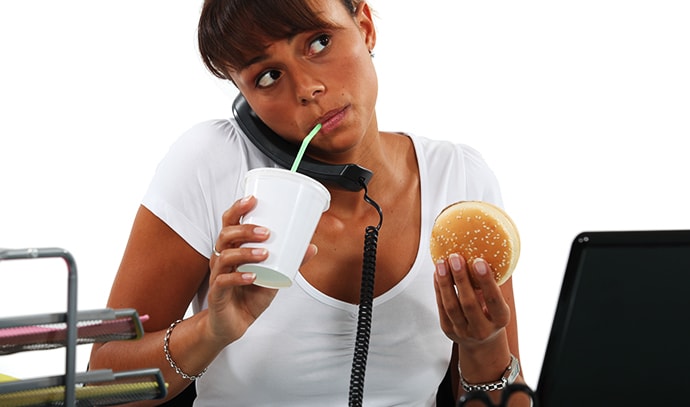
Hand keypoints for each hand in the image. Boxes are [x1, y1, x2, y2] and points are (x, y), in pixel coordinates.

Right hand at [206, 195, 316, 345]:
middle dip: (245, 229)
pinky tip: (253, 276)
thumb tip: (312, 247)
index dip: (238, 208)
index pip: (229, 222)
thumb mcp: (274, 276)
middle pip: (225, 234)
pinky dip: (239, 277)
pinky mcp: (217, 293)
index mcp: (233, 248)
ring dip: (245, 251)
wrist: (233, 324)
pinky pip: (223, 281)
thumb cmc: (250, 295)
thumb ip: (291, 261)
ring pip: (224, 255)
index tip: (253, 199)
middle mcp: (222, 258)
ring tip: (265, 253)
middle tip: (266, 232)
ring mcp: (217, 275)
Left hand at [433, 253, 510, 347]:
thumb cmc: (491, 313)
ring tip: (442, 263)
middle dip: (461, 278)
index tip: (479, 261)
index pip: (494, 300)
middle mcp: (482, 329)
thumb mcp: (498, 303)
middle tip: (456, 257)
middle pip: (469, 303)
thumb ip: (491, 284)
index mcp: (500, 320)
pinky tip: (437, 274)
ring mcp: (464, 331)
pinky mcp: (448, 329)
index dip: (486, 281)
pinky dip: (438, 288)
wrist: (481, 341)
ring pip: (451, 306)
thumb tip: (484, 250)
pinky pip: (441, 307)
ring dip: (445, 282)